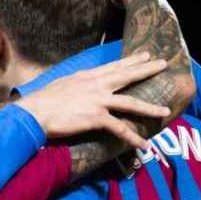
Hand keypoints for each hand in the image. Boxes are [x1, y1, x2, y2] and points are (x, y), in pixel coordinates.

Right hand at [14, 53, 170, 147]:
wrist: (35, 112)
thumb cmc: (42, 101)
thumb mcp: (61, 85)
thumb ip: (74, 85)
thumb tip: (76, 87)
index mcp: (87, 77)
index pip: (113, 67)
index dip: (130, 61)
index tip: (144, 55)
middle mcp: (95, 85)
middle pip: (126, 76)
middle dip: (146, 69)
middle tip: (163, 63)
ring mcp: (98, 101)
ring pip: (130, 102)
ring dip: (149, 108)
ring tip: (165, 110)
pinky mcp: (96, 118)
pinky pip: (120, 129)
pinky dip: (133, 138)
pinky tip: (144, 144)